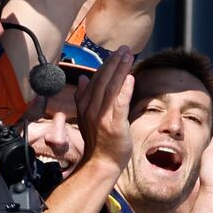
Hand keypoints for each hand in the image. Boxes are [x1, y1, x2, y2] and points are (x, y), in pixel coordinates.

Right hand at [76, 46, 134, 170]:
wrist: (99, 164)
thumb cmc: (97, 142)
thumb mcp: (86, 117)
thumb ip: (83, 97)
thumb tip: (82, 78)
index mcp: (85, 106)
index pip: (96, 80)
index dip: (106, 65)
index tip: (115, 54)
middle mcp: (91, 109)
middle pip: (103, 80)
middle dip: (114, 62)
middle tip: (124, 48)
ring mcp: (102, 117)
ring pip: (111, 88)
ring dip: (120, 70)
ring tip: (128, 56)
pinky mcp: (114, 125)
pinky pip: (119, 104)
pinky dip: (124, 89)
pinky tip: (130, 77)